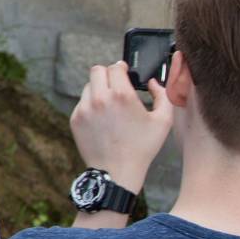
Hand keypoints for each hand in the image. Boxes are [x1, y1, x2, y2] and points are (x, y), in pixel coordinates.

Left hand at [70, 61, 172, 192]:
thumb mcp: (163, 121)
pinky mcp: (75, 118)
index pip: (114, 67)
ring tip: (110, 104)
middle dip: (107, 74)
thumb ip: (163, 95)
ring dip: (98, 89)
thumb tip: (153, 83)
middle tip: (116, 84)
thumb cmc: (142, 147)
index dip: (121, 68)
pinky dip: (91, 104)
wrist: (117, 171)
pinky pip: (82, 103)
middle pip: (97, 71)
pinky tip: (103, 118)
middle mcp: (100, 99)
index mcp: (122, 95)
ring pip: (88, 86)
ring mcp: (84, 108)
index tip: (124, 72)